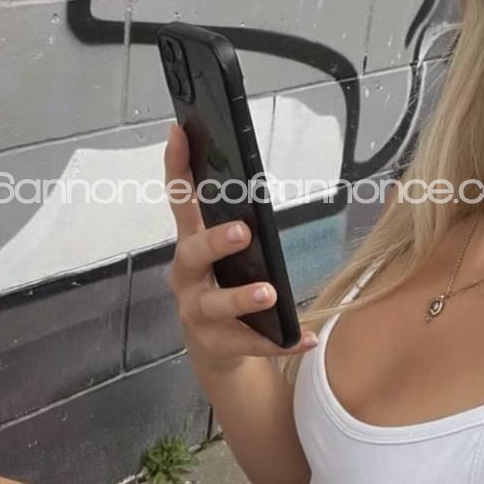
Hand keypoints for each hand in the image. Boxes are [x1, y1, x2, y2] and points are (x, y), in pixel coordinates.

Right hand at [163, 123, 317, 372]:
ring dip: (240, 298)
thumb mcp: (228, 255)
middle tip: (243, 231)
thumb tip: (253, 184)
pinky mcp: (215, 345)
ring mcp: (196, 313)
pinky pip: (248, 344)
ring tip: (268, 293)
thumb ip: (236, 224)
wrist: (218, 351)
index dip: (177, 168)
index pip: (181, 202)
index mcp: (191, 246)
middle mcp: (187, 277)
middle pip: (192, 254)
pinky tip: (306, 336)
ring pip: (214, 304)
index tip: (179, 132)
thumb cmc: (226, 288)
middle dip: (214, 241)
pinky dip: (276, 341)